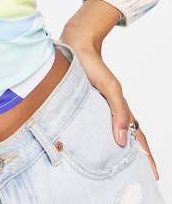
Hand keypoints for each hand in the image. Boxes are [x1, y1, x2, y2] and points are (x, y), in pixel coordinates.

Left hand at [58, 35, 159, 180]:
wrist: (75, 48)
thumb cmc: (94, 66)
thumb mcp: (110, 87)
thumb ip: (118, 111)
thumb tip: (122, 140)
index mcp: (120, 111)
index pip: (136, 137)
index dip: (146, 155)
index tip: (153, 174)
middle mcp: (108, 113)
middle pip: (124, 140)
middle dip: (132, 159)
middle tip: (135, 180)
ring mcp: (95, 110)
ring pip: (107, 136)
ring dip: (113, 152)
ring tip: (114, 171)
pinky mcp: (80, 108)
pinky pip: (90, 128)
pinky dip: (94, 141)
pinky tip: (89, 150)